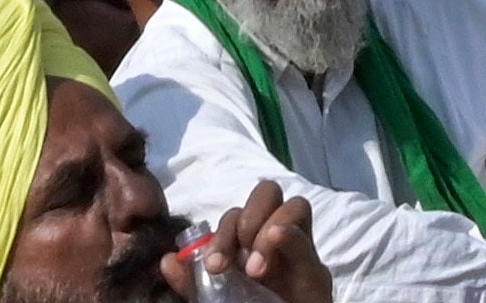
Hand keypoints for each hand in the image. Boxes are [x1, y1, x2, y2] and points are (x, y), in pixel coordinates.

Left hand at [172, 180, 333, 302]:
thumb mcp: (213, 300)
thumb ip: (194, 284)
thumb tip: (168, 260)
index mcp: (251, 247)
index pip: (240, 213)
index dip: (224, 230)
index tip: (213, 265)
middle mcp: (278, 244)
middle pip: (269, 193)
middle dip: (249, 215)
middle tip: (238, 259)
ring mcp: (301, 256)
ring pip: (296, 205)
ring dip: (269, 229)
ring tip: (255, 269)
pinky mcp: (318, 278)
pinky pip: (309, 242)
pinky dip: (290, 237)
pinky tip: (275, 241)